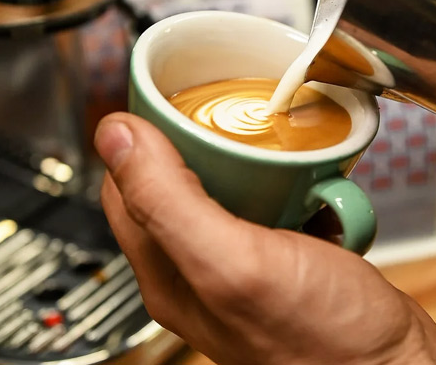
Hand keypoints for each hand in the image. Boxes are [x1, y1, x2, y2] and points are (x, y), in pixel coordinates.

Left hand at [95, 113, 435, 364]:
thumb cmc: (321, 344)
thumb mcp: (233, 262)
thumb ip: (167, 200)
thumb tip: (113, 136)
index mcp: (168, 268)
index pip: (127, 183)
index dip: (139, 133)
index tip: (167, 95)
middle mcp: (200, 266)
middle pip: (176, 178)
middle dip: (196, 136)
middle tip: (226, 104)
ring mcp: (246, 263)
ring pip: (229, 187)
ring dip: (247, 155)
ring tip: (269, 131)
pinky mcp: (289, 258)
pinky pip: (276, 203)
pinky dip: (291, 180)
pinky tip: (311, 173)